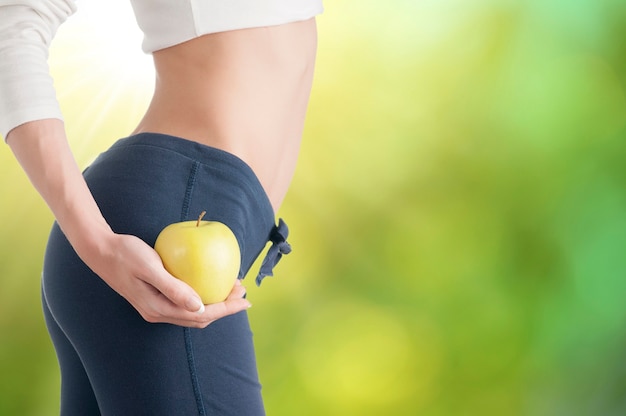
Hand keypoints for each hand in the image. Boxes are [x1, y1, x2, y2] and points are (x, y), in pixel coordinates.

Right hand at [84, 233, 250, 327]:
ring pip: (193, 312)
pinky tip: (208, 282)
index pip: (201, 315)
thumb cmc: (125, 254)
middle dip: (225, 307)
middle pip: (200, 317)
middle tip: (243, 291)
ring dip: (214, 303)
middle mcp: (158, 312)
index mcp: (158, 308)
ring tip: (231, 288)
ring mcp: (155, 307)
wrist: (100, 250)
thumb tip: (200, 306)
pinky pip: (185, 303)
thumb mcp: (150, 268)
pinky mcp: (154, 298)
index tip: (245, 300)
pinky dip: (202, 296)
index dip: (226, 309)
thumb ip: (174, 288)